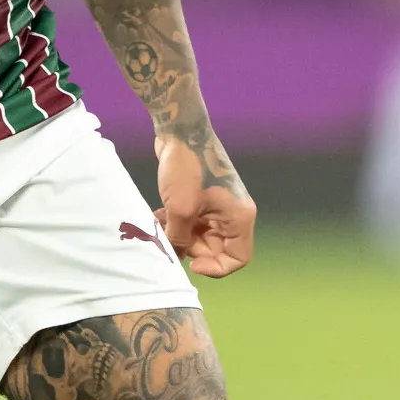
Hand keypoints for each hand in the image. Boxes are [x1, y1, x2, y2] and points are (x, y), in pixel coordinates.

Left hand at [156, 132, 254, 276]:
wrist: (180, 130)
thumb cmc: (187, 168)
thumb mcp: (181, 210)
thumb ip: (179, 240)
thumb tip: (174, 258)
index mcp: (239, 217)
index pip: (237, 259)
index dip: (216, 268)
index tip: (192, 264)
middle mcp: (233, 214)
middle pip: (216, 248)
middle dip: (189, 247)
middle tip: (168, 238)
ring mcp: (218, 206)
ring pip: (199, 236)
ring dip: (178, 234)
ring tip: (160, 224)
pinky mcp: (203, 198)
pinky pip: (192, 222)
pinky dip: (176, 223)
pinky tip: (159, 215)